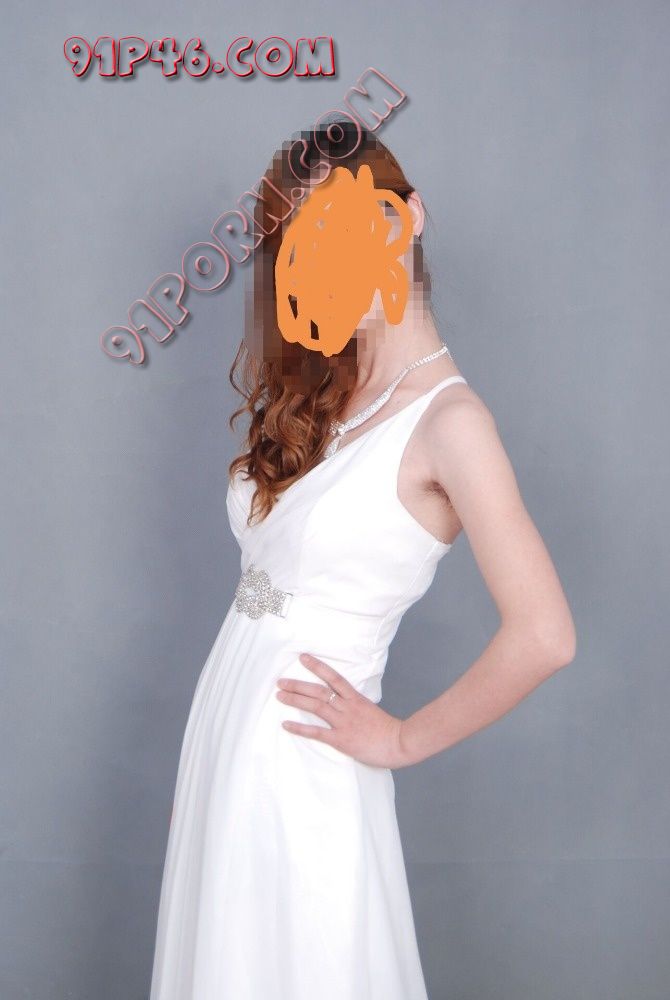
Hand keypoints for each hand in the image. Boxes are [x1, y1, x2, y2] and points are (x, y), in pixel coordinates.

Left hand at [275, 652, 410, 768]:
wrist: (399, 742)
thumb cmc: (387, 729)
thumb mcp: (370, 710)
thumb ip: (354, 705)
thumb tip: (342, 702)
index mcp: (355, 698)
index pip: (333, 677)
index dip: (317, 666)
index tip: (303, 658)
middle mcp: (347, 707)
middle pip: (319, 691)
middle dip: (298, 685)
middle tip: (281, 681)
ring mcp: (343, 722)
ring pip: (316, 706)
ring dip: (295, 700)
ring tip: (280, 696)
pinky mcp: (341, 739)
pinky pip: (316, 732)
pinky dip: (300, 728)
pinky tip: (286, 725)